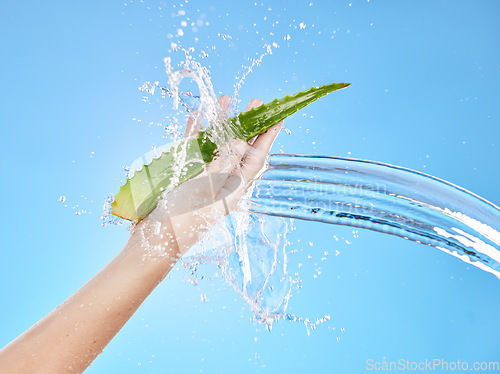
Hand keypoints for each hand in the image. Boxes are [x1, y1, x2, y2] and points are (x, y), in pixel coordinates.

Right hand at [131, 95, 282, 257]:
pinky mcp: (183, 171)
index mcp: (235, 187)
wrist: (156, 238)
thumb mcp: (209, 188)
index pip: (257, 158)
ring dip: (220, 121)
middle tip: (256, 103)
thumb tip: (240, 141)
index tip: (279, 118)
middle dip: (248, 124)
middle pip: (239, 146)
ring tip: (226, 99)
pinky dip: (195, 129)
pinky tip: (198, 113)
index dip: (268, 137)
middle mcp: (222, 178)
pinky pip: (192, 145)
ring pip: (215, 141)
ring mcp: (202, 174)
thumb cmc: (185, 218)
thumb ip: (224, 163)